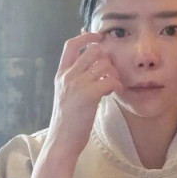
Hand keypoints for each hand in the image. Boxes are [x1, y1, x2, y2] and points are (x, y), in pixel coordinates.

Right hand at [43, 32, 122, 162]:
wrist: (62, 141)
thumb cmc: (68, 120)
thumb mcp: (66, 94)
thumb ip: (75, 78)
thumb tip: (91, 65)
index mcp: (60, 74)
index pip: (71, 44)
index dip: (86, 36)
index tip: (98, 36)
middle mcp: (67, 76)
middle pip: (94, 51)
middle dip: (107, 59)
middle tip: (109, 73)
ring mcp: (76, 85)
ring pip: (104, 64)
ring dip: (113, 74)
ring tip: (111, 86)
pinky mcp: (88, 95)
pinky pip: (110, 80)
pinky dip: (116, 85)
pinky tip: (112, 93)